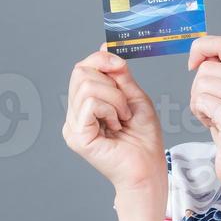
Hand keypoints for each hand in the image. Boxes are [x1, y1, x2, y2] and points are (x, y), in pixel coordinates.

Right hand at [62, 43, 165, 192]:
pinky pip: (90, 103)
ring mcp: (73, 126)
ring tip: (123, 118)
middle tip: (125, 106)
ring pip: (87, 85)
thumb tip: (105, 49)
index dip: (100, 60)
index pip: (82, 69)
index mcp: (86, 105)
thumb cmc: (144, 140)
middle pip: (80, 72)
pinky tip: (117, 125)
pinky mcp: (77, 136)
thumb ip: (120, 76)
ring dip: (115, 98)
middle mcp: (75, 115)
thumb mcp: (135, 98)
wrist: (148, 170)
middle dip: (110, 82)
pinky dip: (110, 108)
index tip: (119, 65)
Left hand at [186, 35, 220, 194]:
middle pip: (207, 68)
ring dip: (199, 103)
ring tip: (215, 118)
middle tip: (213, 108)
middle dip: (199, 89)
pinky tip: (215, 126)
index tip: (192, 64)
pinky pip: (201, 102)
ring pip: (201, 84)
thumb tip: (200, 52)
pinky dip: (200, 115)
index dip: (201, 48)